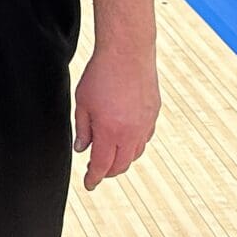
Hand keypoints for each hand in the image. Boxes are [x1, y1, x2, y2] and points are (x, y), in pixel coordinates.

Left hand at [73, 45, 158, 190]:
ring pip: (135, 153)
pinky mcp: (154, 113)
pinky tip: (126, 138)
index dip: (94, 178)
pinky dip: (134, 144)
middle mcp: (131, 132)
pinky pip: (145, 137)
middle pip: (120, 165)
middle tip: (97, 171)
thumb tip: (82, 149)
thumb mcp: (82, 102)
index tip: (88, 184)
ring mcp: (145, 124)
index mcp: (110, 131)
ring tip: (110, 155)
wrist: (128, 51)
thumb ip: (83, 129)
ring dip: (122, 159)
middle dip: (108, 172)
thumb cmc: (101, 74)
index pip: (101, 165)